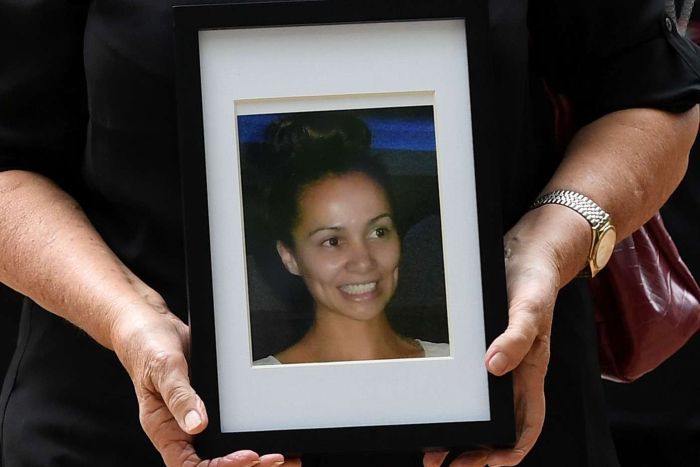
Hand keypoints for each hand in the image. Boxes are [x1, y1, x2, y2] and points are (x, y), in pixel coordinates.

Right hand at [110, 298, 300, 466]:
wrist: (151, 327)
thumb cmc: (148, 348)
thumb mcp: (163, 368)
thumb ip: (179, 396)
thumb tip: (196, 425)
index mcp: (164, 429)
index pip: (191, 466)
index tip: (248, 456)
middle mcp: (181, 430)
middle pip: (213, 464)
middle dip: (247, 466)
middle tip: (278, 458)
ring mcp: (197, 420)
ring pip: (224, 450)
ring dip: (254, 457)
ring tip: (283, 456)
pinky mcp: (211, 407)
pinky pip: (230, 427)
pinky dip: (250, 434)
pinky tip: (271, 434)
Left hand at [424, 206, 584, 466]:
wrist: (528, 247)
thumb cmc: (535, 277)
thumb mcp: (530, 305)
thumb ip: (518, 335)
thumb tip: (495, 368)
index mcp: (530, 370)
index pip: (525, 425)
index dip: (507, 452)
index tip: (481, 465)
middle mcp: (512, 371)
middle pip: (496, 426)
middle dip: (472, 451)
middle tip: (438, 461)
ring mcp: (496, 359)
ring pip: (479, 408)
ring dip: (457, 430)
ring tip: (430, 445)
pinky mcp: (481, 344)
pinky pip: (467, 381)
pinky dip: (451, 398)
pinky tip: (431, 401)